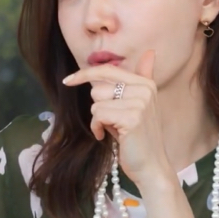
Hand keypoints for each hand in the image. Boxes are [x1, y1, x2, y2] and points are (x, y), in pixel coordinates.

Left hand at [62, 50, 172, 183]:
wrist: (151, 166)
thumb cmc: (139, 137)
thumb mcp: (139, 105)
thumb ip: (141, 78)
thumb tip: (150, 51)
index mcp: (145, 83)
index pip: (108, 70)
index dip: (85, 74)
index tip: (67, 80)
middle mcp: (145, 89)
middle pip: (98, 88)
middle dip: (99, 106)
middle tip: (113, 122)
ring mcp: (139, 102)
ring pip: (96, 102)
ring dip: (99, 119)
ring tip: (113, 129)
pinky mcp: (132, 117)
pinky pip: (98, 115)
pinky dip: (97, 128)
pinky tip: (107, 136)